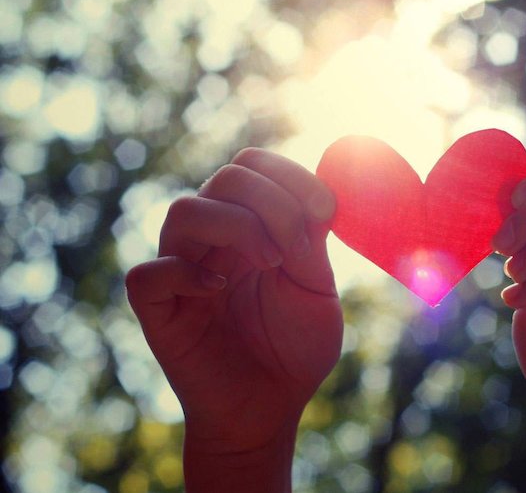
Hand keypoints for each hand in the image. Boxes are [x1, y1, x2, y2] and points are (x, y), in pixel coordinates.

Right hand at [125, 148, 341, 491]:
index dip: (290, 175)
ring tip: (271, 264)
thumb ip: (310, 240)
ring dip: (236, 227)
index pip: (254, 166)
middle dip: (271, 202)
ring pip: (185, 211)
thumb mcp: (316, 289)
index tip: (325, 212)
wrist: (271, 409)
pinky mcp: (158, 309)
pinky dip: (186, 274)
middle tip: (293, 250)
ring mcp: (182, 271)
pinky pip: (149, 274)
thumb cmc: (296, 349)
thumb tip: (316, 189)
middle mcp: (212, 240)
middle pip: (225, 177)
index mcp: (251, 226)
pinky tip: (219, 290)